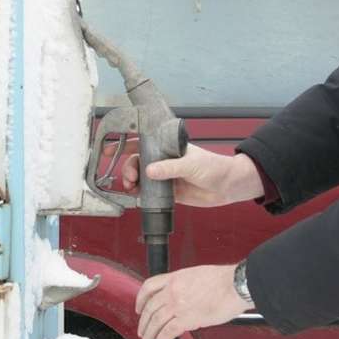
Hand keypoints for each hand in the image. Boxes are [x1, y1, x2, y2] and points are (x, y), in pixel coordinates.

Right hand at [120, 144, 263, 207]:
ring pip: (143, 178)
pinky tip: (138, 196)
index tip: (110, 150)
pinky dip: (142, 194)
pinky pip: (150, 192)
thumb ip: (169, 168)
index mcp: (169, 148)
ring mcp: (167, 176)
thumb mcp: (191, 164)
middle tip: (129, 178)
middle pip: (139, 162)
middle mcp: (165, 161)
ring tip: (131, 188)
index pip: (143, 142)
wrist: (229, 186)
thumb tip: (149, 171)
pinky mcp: (170, 192)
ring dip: (133, 182)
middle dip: (129, 168)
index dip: (125, 145)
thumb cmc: (214, 167)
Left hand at [135, 264, 249, 338]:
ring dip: (149, 332)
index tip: (139, 307)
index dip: (140, 299)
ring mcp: (178, 306)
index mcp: (175, 278)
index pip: (149, 286)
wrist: (234, 285)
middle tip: (142, 329)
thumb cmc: (223, 279)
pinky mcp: (186, 319)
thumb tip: (182, 296)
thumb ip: (184, 285)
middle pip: (149, 308)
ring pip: (155, 321)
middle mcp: (172, 291)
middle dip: (143, 321)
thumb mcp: (196, 274)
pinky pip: (167, 332)